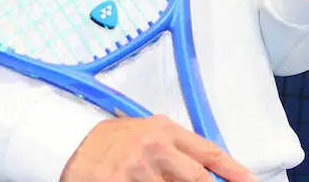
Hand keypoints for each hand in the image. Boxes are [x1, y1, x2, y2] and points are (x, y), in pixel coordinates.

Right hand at [60, 116, 255, 181]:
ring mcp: (134, 171)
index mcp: (166, 131)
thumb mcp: (152, 131)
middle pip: (197, 180)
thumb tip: (213, 171)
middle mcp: (154, 149)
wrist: (73, 141)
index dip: (235, 172)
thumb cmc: (116, 138)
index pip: (209, 154)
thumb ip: (181, 149)